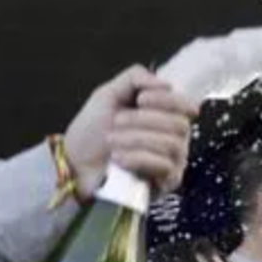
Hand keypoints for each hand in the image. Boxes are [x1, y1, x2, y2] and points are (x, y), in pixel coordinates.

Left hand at [63, 65, 198, 199]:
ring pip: (171, 145)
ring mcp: (173, 162)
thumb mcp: (108, 94)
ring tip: (112, 141)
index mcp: (165, 116)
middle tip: (116, 121)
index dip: (168, 100)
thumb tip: (167, 84)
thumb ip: (135, 78)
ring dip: (136, 139)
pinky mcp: (166, 183)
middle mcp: (174, 138)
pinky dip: (138, 158)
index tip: (141, 99)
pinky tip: (119, 159)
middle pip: (180, 125)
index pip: (186, 106)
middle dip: (144, 120)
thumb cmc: (92, 131)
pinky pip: (164, 167)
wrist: (75, 164)